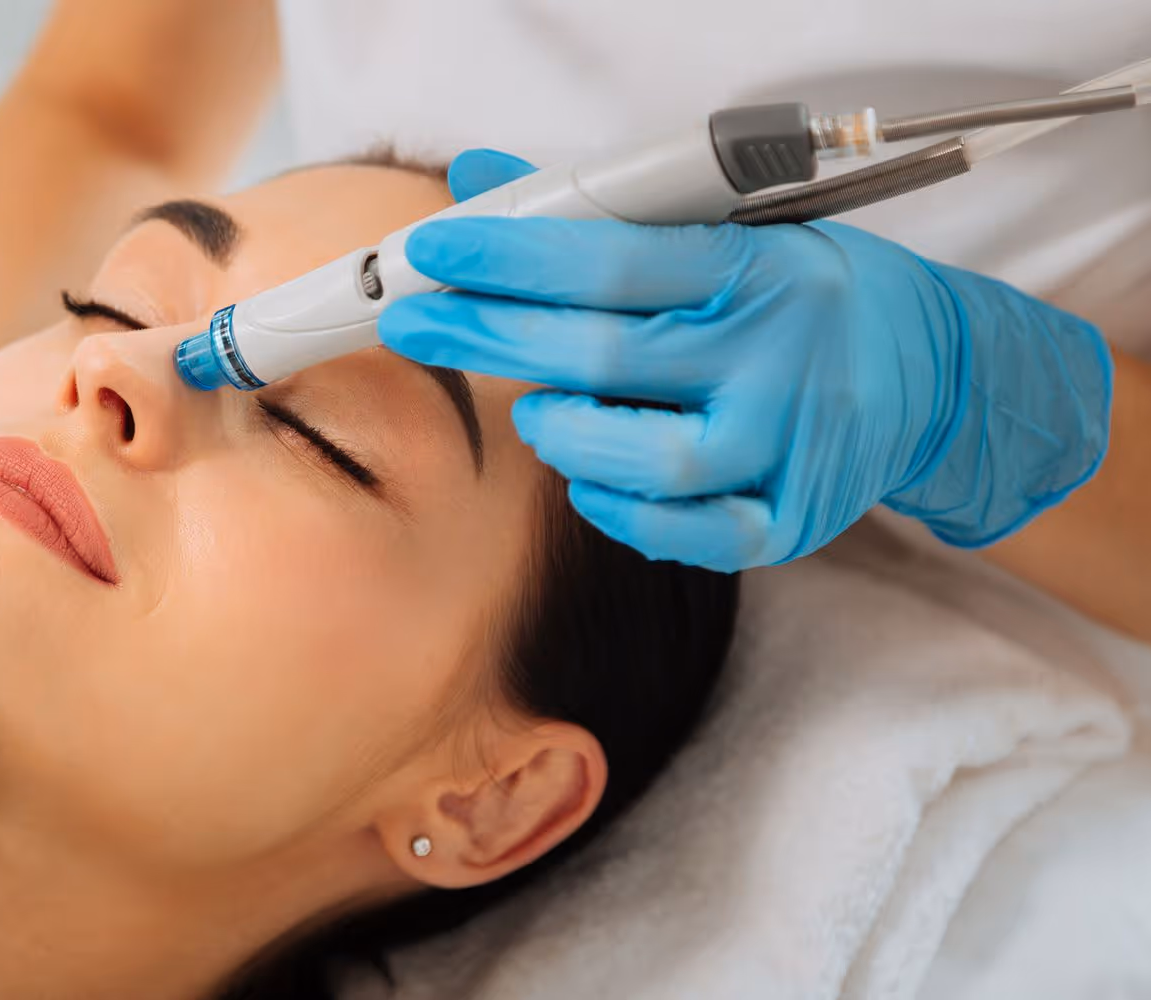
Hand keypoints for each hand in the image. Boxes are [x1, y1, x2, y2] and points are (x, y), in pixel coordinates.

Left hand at [378, 149, 1111, 571]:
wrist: (934, 375)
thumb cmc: (806, 295)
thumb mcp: (727, 230)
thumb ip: (604, 213)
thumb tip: (485, 179)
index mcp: (756, 270)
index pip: (611, 259)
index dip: (510, 255)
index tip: (432, 251)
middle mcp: (775, 356)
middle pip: (603, 355)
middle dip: (488, 335)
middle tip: (417, 321)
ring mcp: (788, 444)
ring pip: (646, 459)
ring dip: (562, 433)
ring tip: (534, 411)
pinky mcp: (792, 519)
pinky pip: (690, 534)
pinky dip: (621, 512)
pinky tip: (588, 480)